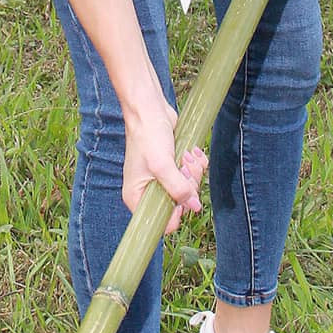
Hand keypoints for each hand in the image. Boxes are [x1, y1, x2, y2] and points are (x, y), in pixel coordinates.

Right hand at [122, 103, 206, 234]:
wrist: (150, 110)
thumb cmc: (148, 136)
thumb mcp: (162, 165)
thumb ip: (178, 188)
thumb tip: (194, 206)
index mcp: (136, 196)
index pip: (161, 222)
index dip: (176, 212)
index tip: (183, 195)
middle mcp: (148, 190)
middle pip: (179, 204)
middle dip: (188, 185)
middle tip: (184, 168)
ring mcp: (161, 178)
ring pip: (188, 188)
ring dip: (193, 171)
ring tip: (186, 156)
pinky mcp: (172, 167)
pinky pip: (191, 174)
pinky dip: (196, 163)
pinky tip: (191, 151)